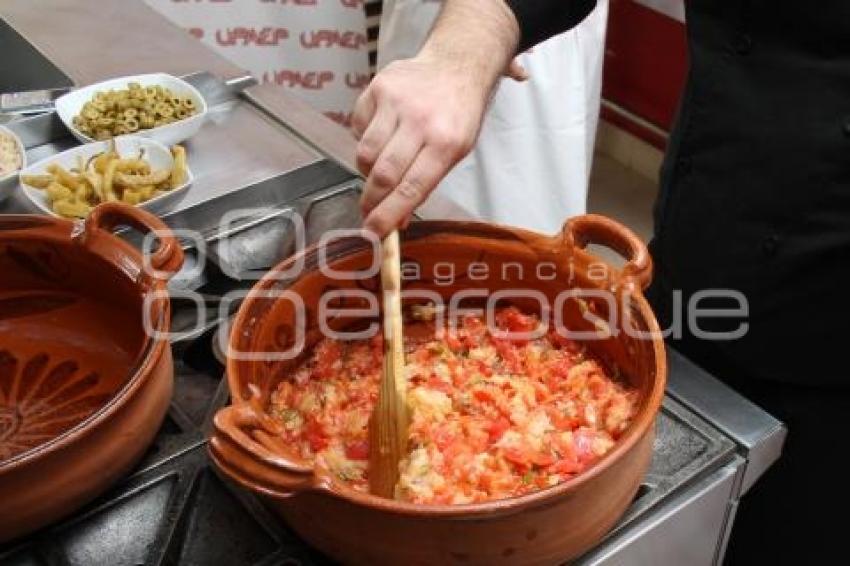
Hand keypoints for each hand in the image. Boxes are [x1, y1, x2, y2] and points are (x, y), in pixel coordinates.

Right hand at [352, 53, 492, 236]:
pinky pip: (359, 128)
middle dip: (371, 200)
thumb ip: (425, 185)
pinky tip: (382, 133)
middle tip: (367, 213)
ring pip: (365, 153)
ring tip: (380, 168)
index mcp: (447, 143)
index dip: (388, 215)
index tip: (373, 233)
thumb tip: (396, 221)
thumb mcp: (455, 153)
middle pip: (383, 174)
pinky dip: (365, 140)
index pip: (411, 188)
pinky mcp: (378, 89)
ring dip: (367, 171)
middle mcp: (421, 121)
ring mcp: (396, 102)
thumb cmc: (457, 116)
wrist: (456, 64)